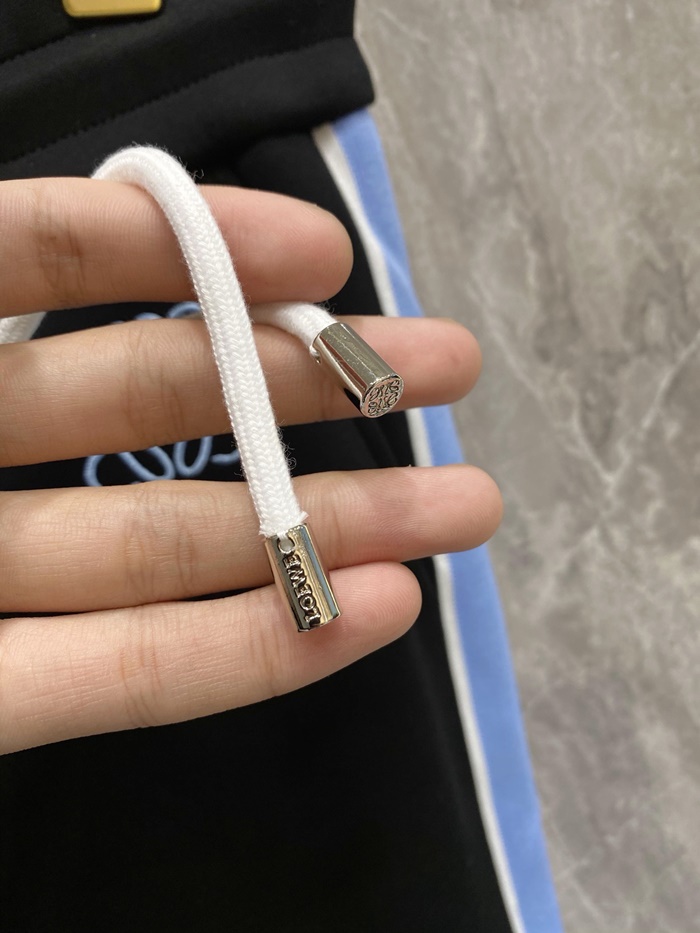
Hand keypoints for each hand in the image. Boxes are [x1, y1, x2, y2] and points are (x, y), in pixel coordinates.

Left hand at [0, 178, 500, 753]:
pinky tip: (371, 615)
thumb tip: (126, 207)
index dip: (188, 245)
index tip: (323, 252)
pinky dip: (244, 653)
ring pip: (156, 550)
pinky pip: (117, 677)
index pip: (41, 260)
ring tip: (460, 508)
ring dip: (317, 529)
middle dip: (304, 382)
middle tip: (447, 369)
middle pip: (142, 406)